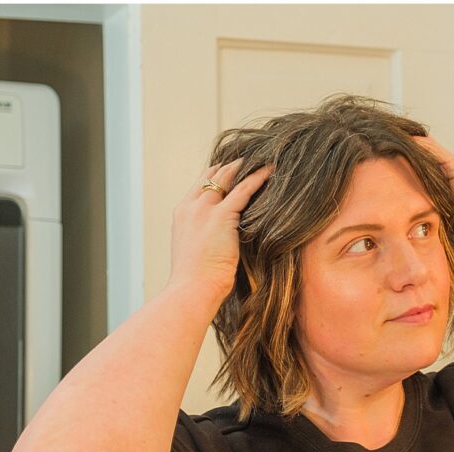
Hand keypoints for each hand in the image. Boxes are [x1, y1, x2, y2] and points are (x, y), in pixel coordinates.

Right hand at [166, 159, 272, 302]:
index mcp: (182, 214)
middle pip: (213, 174)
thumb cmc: (196, 282)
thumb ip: (207, 238)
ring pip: (227, 177)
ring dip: (246, 166)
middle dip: (234, 165)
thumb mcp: (197, 253)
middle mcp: (190, 206)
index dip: (220, 174)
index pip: (202, 184)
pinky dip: (258, 178)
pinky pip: (243, 190)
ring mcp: (203, 209)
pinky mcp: (220, 216)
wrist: (191, 290)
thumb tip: (223, 241)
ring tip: (265, 159)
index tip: (237, 170)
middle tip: (255, 158)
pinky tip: (271, 171)